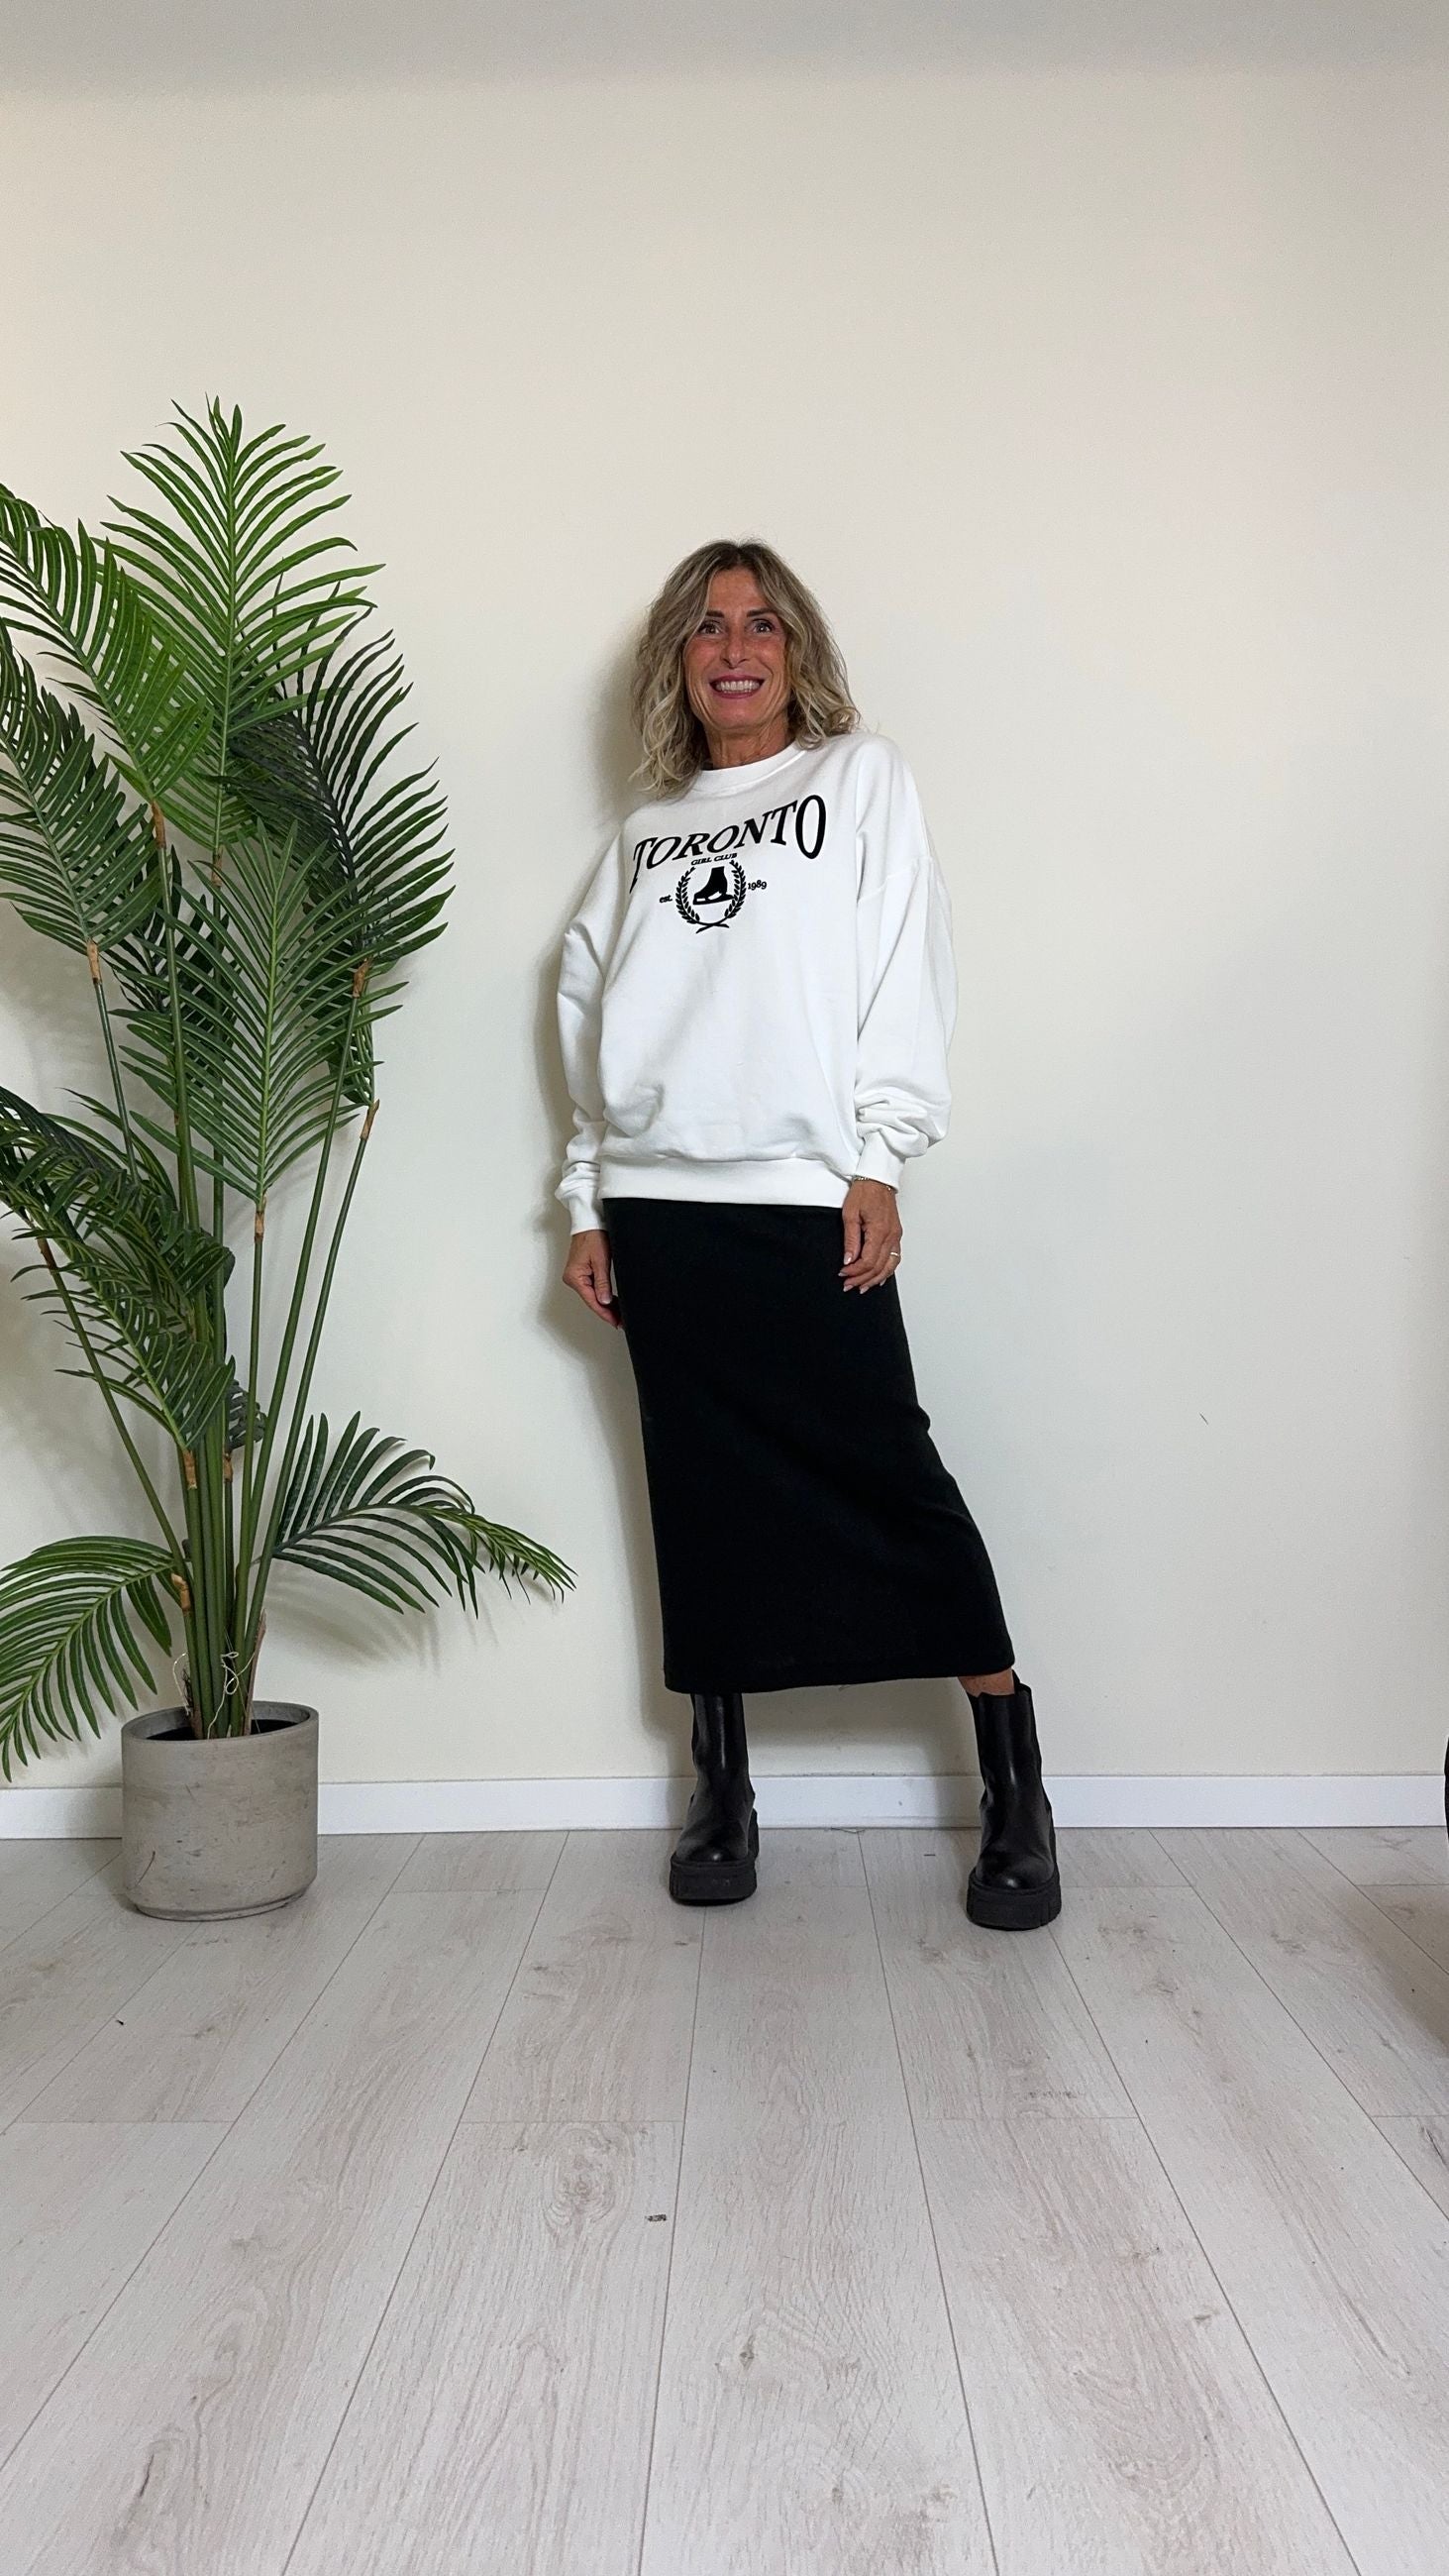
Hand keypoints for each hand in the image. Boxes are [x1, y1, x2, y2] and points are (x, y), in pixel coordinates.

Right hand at [563, 1227, 621, 1326]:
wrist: (590, 1221)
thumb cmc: (593, 1235)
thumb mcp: (601, 1260)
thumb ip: (603, 1283)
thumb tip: (604, 1301)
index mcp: (575, 1277)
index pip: (592, 1301)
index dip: (605, 1314)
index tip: (616, 1322)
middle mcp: (572, 1278)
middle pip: (592, 1300)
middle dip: (607, 1311)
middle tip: (621, 1320)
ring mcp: (576, 1276)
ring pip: (592, 1295)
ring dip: (605, 1304)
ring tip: (619, 1313)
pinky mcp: (581, 1272)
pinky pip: (591, 1288)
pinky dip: (601, 1295)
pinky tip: (611, 1302)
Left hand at [839, 1177, 901, 1291]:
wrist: (878, 1179)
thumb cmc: (864, 1192)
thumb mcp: (850, 1214)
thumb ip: (850, 1239)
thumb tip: (848, 1259)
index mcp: (879, 1231)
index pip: (868, 1261)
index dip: (855, 1271)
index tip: (843, 1274)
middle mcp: (891, 1236)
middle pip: (878, 1267)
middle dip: (862, 1279)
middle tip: (848, 1285)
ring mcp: (896, 1236)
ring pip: (889, 1266)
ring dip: (875, 1279)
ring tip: (862, 1286)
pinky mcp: (896, 1235)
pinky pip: (894, 1258)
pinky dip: (887, 1271)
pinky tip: (879, 1277)